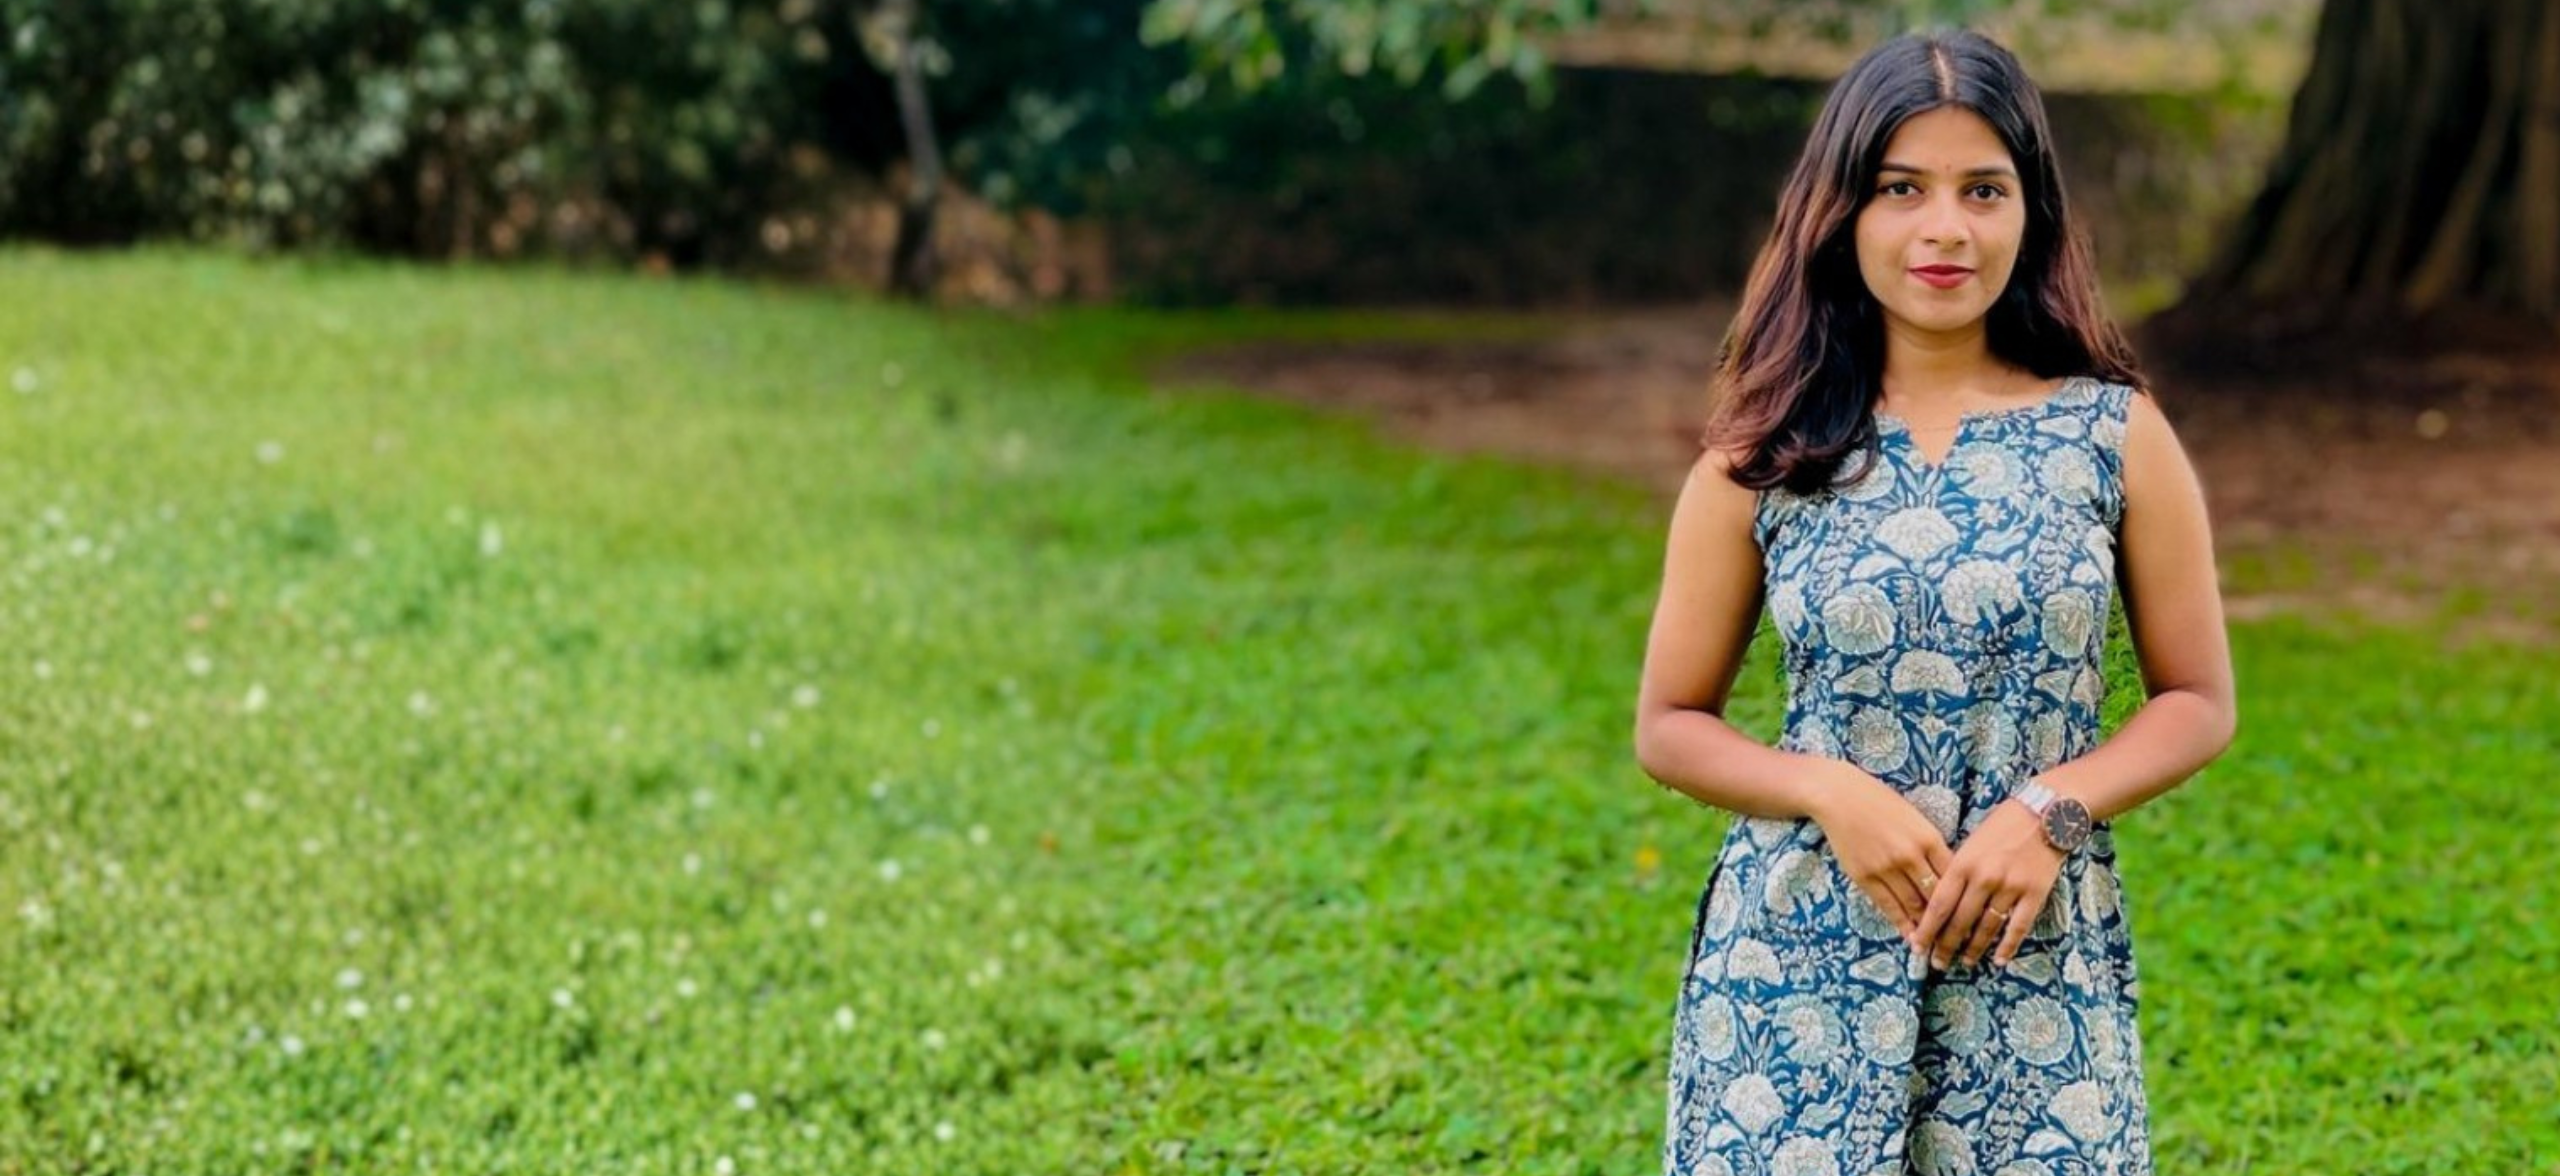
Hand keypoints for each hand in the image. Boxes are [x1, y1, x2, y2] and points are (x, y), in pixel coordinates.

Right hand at [1805, 765, 1953, 945]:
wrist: (1839, 796)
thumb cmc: (1881, 803)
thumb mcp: (1916, 819)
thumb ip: (1932, 847)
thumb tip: (1948, 877)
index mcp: (1929, 838)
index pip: (1953, 878)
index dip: (1963, 900)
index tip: (1971, 918)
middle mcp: (1910, 855)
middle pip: (1936, 896)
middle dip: (1948, 920)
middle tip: (1959, 940)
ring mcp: (1886, 867)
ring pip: (1912, 905)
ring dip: (1925, 927)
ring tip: (1936, 945)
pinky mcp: (1864, 876)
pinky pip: (1887, 905)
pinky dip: (1901, 923)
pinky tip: (1910, 936)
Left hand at [1913, 799, 2064, 971]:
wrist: (2045, 812)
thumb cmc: (2003, 825)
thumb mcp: (1971, 842)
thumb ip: (1958, 871)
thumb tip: (1941, 903)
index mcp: (1964, 863)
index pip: (1939, 904)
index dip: (1927, 929)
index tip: (1917, 946)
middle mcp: (1984, 877)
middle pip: (1960, 921)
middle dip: (1946, 945)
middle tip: (1938, 963)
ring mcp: (2011, 887)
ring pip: (1987, 927)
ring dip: (1974, 948)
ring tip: (1965, 962)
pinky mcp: (2035, 893)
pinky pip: (2018, 926)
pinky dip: (2008, 946)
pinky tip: (1999, 960)